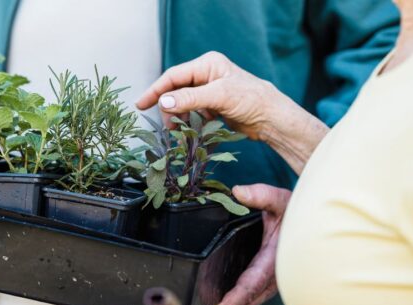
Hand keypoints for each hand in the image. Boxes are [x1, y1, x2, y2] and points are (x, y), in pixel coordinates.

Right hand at [137, 51, 279, 139]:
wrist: (271, 118)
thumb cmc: (251, 100)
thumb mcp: (219, 96)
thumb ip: (190, 98)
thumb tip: (164, 102)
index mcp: (207, 64)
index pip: (173, 76)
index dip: (156, 90)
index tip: (141, 105)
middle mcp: (206, 74)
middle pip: (175, 90)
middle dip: (169, 108)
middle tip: (168, 126)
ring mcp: (208, 90)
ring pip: (182, 103)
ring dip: (178, 117)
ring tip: (179, 130)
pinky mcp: (212, 105)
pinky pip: (192, 112)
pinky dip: (188, 121)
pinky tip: (192, 129)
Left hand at [208, 184, 291, 304]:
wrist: (317, 219)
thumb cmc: (298, 210)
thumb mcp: (280, 200)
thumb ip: (261, 195)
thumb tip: (238, 191)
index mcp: (276, 259)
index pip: (251, 285)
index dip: (233, 299)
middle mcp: (278, 274)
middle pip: (250, 299)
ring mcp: (277, 279)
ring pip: (254, 299)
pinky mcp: (274, 278)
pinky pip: (257, 294)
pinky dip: (243, 300)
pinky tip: (227, 302)